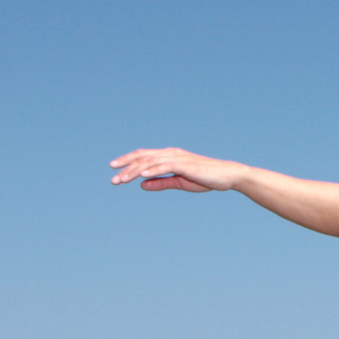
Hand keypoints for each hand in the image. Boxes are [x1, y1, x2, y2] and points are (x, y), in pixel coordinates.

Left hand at [108, 147, 248, 191]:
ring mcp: (177, 158)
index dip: (128, 161)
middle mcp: (170, 153)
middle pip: (142, 157)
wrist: (226, 176)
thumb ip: (160, 182)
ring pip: (150, 163)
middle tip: (112, 178)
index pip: (144, 156)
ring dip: (134, 171)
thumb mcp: (179, 182)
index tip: (114, 169)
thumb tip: (141, 184)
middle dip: (126, 167)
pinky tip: (141, 176)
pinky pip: (165, 166)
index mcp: (168, 156)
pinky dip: (152, 170)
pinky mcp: (185, 165)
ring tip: (122, 180)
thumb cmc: (205, 179)